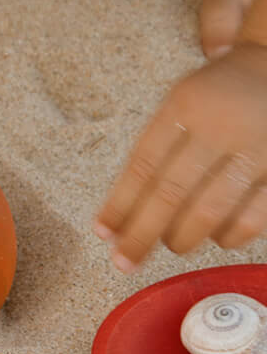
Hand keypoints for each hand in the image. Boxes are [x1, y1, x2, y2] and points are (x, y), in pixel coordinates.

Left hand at [95, 42, 266, 269]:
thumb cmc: (218, 93)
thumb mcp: (181, 100)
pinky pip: (254, 217)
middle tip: (124, 260)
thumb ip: (156, 146)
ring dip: (183, 237)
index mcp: (183, 107)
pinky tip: (216, 237)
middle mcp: (218, 128)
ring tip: (171, 244)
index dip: (120, 204)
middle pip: (171, 193)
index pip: (143, 165)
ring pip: (210, 209)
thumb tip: (123, 208)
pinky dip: (229, 235)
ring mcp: (255, 150)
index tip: (102, 232)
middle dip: (142, 233)